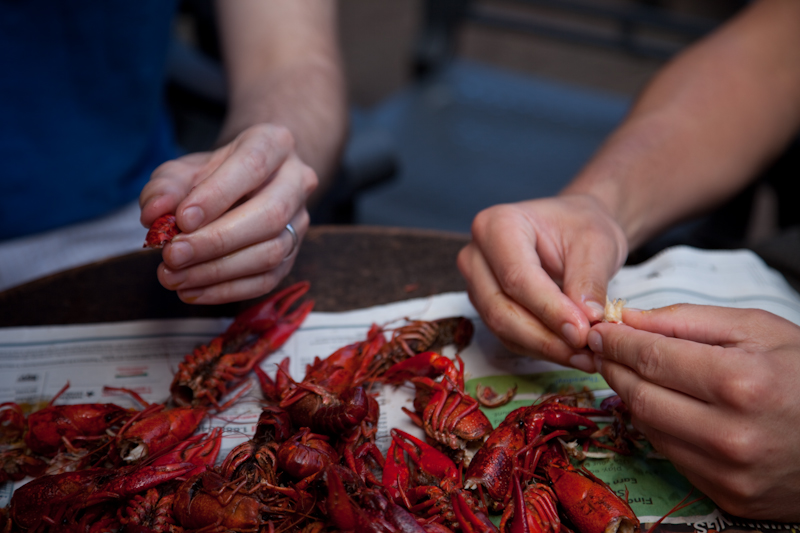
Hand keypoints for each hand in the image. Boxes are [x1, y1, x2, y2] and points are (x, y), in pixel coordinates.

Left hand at [139, 123, 316, 303]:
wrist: (246, 185)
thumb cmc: (213, 175)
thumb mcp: (184, 169)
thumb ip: (165, 188)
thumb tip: (155, 214)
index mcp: (274, 144)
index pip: (252, 166)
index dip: (217, 195)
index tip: (182, 219)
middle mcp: (297, 181)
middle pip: (269, 215)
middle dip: (216, 241)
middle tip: (173, 255)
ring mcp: (299, 222)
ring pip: (270, 253)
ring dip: (218, 271)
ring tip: (174, 276)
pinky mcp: (293, 255)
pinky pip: (267, 280)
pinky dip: (226, 290)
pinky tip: (192, 291)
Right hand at [457, 194, 626, 369]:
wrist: (573, 229)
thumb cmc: (580, 227)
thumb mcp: (595, 244)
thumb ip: (589, 283)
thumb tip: (586, 323)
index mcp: (497, 225)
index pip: (517, 277)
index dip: (549, 309)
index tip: (582, 331)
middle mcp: (476, 255)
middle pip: (501, 308)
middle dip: (545, 336)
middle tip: (586, 349)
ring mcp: (477, 283)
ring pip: (502, 327)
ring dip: (544, 347)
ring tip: (585, 355)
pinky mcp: (486, 307)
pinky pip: (509, 336)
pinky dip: (540, 349)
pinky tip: (570, 351)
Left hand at [589, 305, 799, 520]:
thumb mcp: (758, 329)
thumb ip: (688, 321)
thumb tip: (629, 319)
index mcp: (740, 383)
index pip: (651, 358)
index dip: (617, 342)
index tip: (600, 331)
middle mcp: (730, 434)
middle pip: (641, 395)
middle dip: (614, 368)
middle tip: (605, 350)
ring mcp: (727, 472)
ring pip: (648, 427)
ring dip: (629, 396)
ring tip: (630, 373)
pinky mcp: (727, 496)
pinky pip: (671, 454)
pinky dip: (656, 426)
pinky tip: (661, 404)